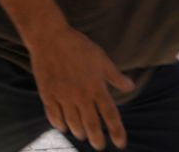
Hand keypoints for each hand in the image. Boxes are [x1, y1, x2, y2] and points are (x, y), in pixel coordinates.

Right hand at [28, 26, 133, 150]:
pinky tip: (63, 126)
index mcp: (96, 87)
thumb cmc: (78, 46)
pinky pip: (54, 117)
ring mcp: (63, 96)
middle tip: (99, 145)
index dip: (117, 131)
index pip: (110, 115)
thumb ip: (115, 76)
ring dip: (79, 132)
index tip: (120, 143)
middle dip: (97, 139)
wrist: (49, 37)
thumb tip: (130, 87)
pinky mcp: (48, 94)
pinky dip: (59, 124)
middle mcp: (81, 96)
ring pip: (73, 124)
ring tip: (82, 134)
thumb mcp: (101, 58)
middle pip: (91, 126)